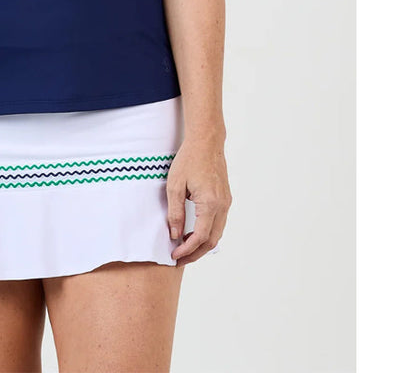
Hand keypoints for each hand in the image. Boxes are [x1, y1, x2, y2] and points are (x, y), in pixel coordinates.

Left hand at [165, 137, 231, 264]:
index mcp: (210, 203)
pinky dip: (207, 233)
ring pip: (217, 233)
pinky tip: (194, 233)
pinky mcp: (225, 199)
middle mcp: (222, 206)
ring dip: (202, 245)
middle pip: (212, 241)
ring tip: (185, 249)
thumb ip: (175, 212)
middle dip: (196, 254)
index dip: (187, 250)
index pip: (200, 237)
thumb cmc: (189, 160)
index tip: (174, 255)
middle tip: (179, 259)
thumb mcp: (175, 186)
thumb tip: (175, 235)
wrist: (206, 142)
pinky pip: (218, 223)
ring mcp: (226, 203)